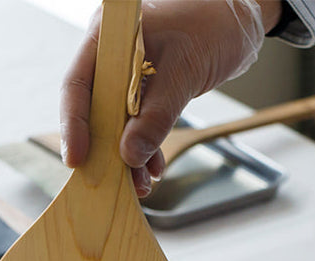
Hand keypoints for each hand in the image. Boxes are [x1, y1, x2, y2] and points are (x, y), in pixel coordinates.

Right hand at [60, 0, 279, 195]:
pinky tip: (155, 168)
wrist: (239, 22)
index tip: (78, 159)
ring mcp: (131, 77)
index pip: (79, 86)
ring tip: (141, 184)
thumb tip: (129, 155)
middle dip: (105, 150)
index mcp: (108, 39)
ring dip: (129, 157)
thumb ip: (156, 116)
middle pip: (96, 111)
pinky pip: (141, 125)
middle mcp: (114, 58)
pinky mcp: (151, 91)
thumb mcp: (183, 72)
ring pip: (120, 124)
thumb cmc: (211, 28)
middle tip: (110, 183)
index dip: (75, 125)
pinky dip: (148, 148)